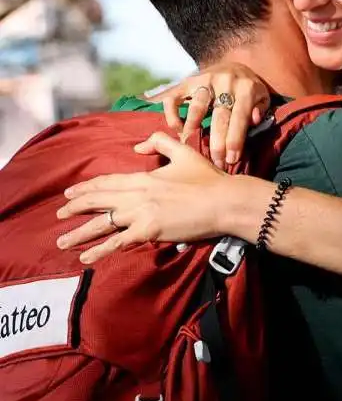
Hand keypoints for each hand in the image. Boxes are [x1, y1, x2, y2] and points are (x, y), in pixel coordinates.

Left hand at [56, 132, 237, 263]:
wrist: (224, 200)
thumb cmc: (208, 178)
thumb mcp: (183, 152)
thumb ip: (160, 142)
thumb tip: (138, 145)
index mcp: (144, 176)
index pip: (108, 182)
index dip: (87, 187)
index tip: (70, 192)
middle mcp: (138, 194)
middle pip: (99, 200)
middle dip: (75, 207)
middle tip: (58, 213)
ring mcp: (142, 213)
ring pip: (103, 223)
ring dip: (79, 232)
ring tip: (61, 240)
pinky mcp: (150, 231)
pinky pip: (119, 242)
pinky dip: (100, 250)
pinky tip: (86, 257)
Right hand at [150, 63, 270, 166]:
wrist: (235, 65)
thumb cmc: (249, 89)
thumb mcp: (263, 97)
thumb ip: (260, 110)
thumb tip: (254, 120)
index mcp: (246, 88)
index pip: (240, 117)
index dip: (235, 140)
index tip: (231, 159)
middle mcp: (225, 82)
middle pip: (219, 116)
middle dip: (217, 142)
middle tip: (215, 162)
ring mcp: (205, 80)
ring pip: (196, 106)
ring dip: (192, 128)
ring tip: (190, 146)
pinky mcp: (189, 81)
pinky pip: (175, 96)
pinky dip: (171, 113)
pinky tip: (175, 128)